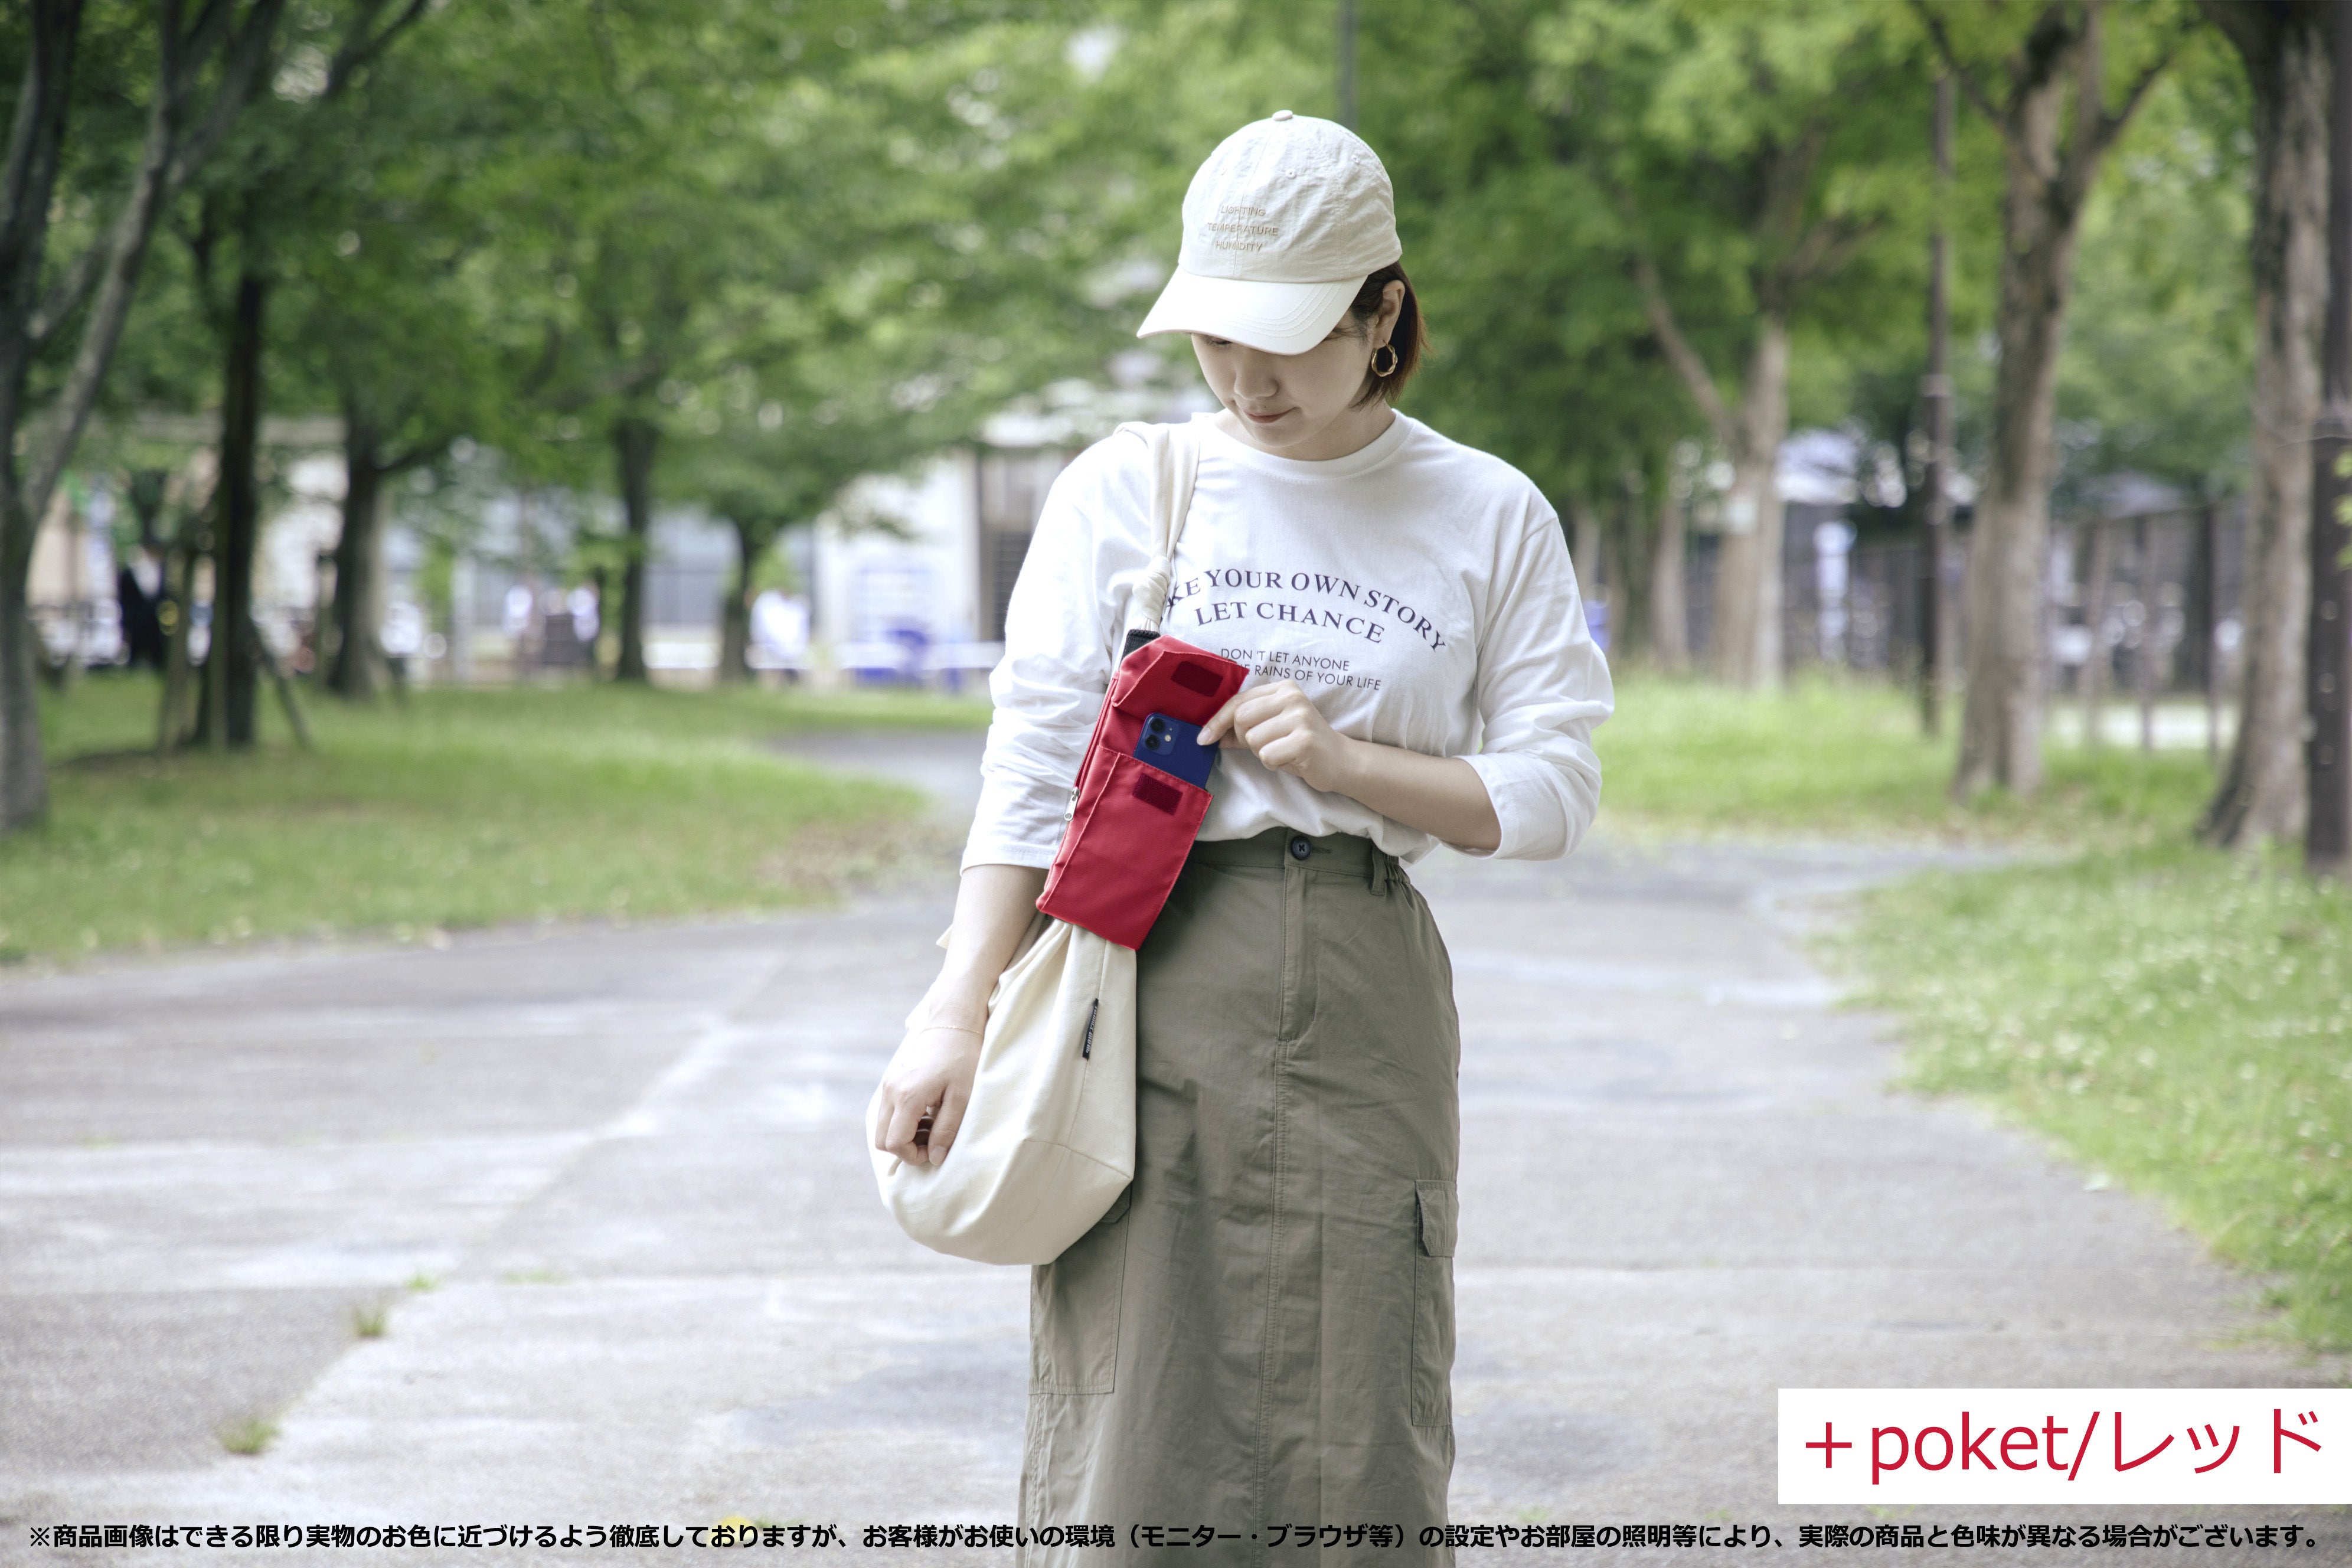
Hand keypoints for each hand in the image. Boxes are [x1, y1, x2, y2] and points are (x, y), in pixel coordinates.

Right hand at [873, 1021, 982, 1166]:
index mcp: (907, 1096)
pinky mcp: (891, 1080)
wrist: (954, 1025)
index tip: (935, 1151)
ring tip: (934, 1124)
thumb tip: (935, 1159)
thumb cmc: (963, 1060)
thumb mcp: (962, 1098)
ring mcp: (888, 1084)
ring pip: (882, 1127)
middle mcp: (891, 1091)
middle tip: (934, 1140)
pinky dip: (902, 1121)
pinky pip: (887, 1112)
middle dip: (906, 1147)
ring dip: (904, 1134)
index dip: (913, 1155)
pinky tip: (927, 1113)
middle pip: (882, 1140)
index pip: (894, 1143)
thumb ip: (947, 1130)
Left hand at [1198, 679, 1357, 793]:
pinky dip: (1273, 763)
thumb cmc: (1300, 744)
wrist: (1340, 760)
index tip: (1204, 738)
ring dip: (1262, 753)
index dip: (1217, 721)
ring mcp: (1300, 717)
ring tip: (1282, 750)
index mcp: (1282, 688)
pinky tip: (1290, 759)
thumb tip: (1208, 735)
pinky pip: (1267, 756)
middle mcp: (1292, 697)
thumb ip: (1241, 729)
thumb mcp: (1271, 729)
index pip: (1238, 701)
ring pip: (1253, 739)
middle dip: (1246, 739)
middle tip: (1267, 745)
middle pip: (1241, 719)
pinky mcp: (1304, 740)